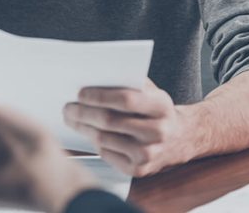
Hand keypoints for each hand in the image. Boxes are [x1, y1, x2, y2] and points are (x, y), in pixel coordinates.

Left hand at [64, 79, 191, 176]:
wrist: (180, 138)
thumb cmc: (156, 109)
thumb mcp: (151, 92)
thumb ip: (129, 83)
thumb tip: (93, 78)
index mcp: (161, 106)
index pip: (125, 99)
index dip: (99, 96)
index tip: (79, 93)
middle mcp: (158, 131)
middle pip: (110, 121)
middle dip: (83, 113)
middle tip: (67, 107)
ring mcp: (149, 153)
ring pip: (104, 139)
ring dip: (83, 127)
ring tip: (72, 119)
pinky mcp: (140, 170)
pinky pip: (107, 154)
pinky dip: (95, 143)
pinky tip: (89, 133)